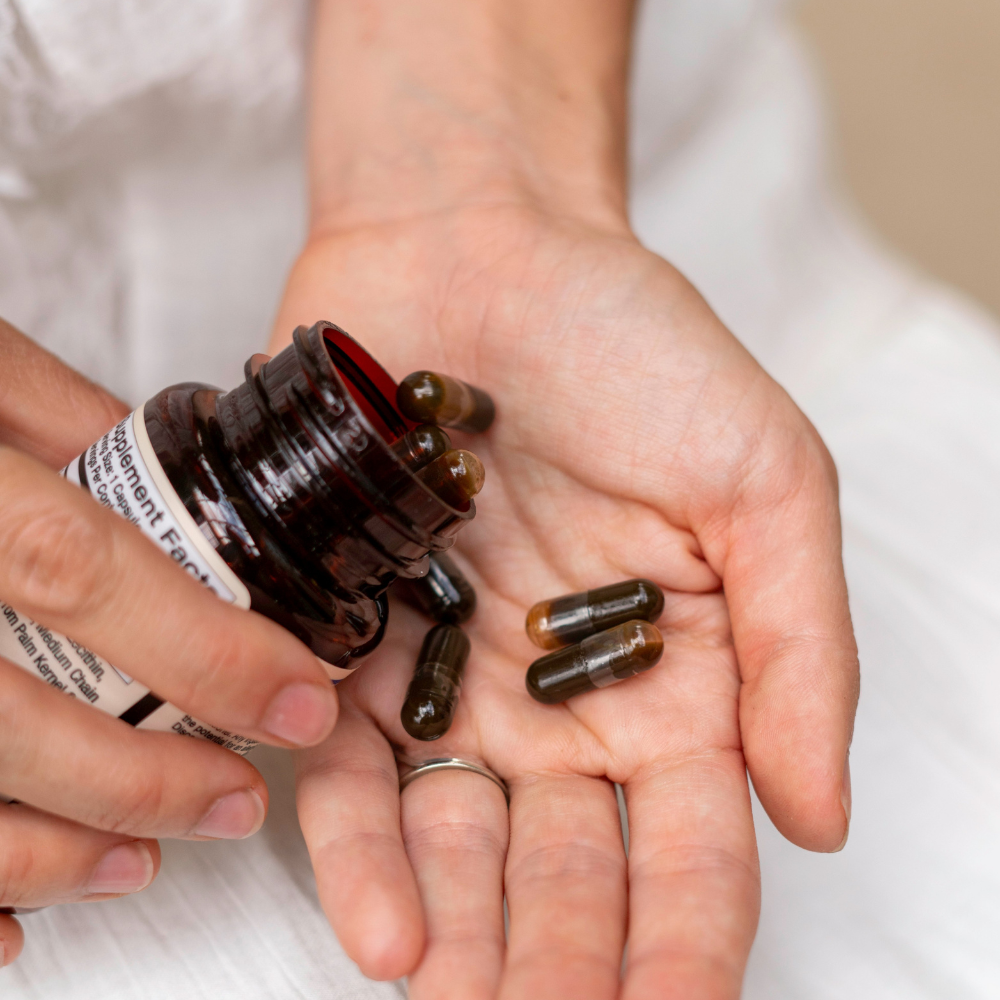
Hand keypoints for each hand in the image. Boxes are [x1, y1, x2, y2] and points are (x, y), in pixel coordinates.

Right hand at [0, 321, 340, 963]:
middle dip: (141, 778)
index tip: (298, 696)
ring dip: (45, 851)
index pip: (79, 572)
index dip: (201, 648)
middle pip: (8, 714)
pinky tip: (6, 928)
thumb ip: (60, 416)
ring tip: (139, 861)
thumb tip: (163, 477)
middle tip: (236, 798)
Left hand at [274, 203, 857, 998]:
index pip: (691, 847)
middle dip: (564, 966)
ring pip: (458, 847)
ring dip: (463, 943)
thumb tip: (820, 815)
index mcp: (672, 676)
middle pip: (567, 869)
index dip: (689, 946)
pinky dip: (364, 851)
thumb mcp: (765, 484)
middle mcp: (559, 698)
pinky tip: (387, 935)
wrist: (483, 253)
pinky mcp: (351, 640)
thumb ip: (799, 650)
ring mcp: (450, 679)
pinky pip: (351, 771)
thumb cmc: (636, 349)